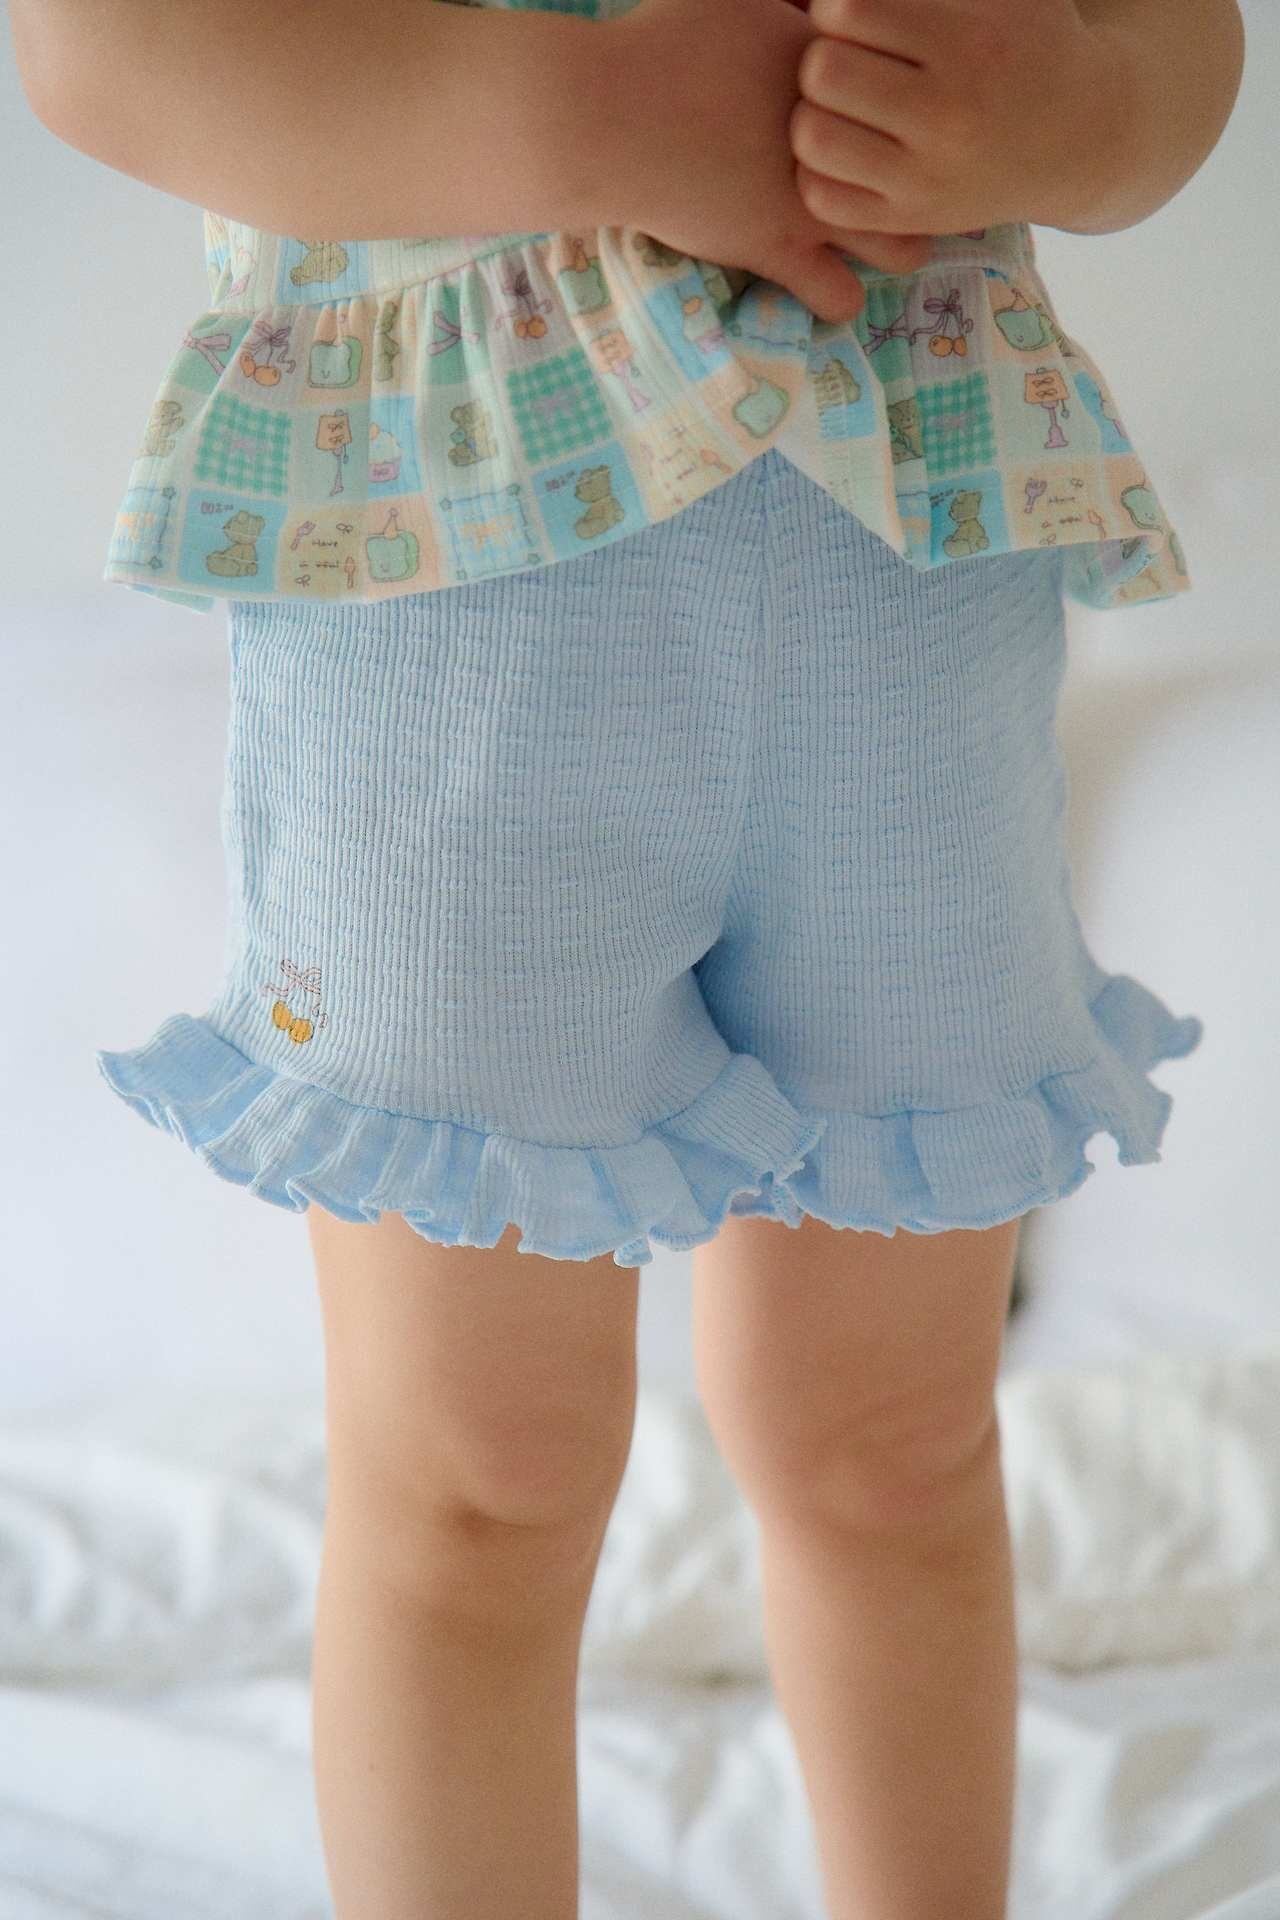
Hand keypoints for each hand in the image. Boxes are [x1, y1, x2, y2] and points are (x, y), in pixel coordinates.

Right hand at [610, 0, 936, 322]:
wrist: (610, 114)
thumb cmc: (657, 44)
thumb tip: (802, 1)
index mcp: (840, 72)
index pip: (911, 95)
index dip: (908, 112)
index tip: (895, 124)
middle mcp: (846, 140)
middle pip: (924, 172)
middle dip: (918, 182)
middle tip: (896, 187)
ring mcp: (817, 201)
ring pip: (904, 248)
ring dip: (892, 246)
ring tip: (869, 243)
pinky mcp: (780, 250)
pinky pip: (841, 298)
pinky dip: (837, 296)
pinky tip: (822, 282)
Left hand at [789, 0, 1110, 237]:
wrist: (1081, 134)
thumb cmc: (1027, 43)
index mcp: (966, 42)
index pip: (846, 11)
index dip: (835, 8)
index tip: (855, 19)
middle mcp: (946, 114)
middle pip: (822, 73)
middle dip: (821, 58)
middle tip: (844, 63)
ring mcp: (927, 176)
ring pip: (813, 138)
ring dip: (812, 115)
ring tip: (839, 109)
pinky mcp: (912, 220)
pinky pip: (824, 197)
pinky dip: (818, 172)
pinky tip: (845, 152)